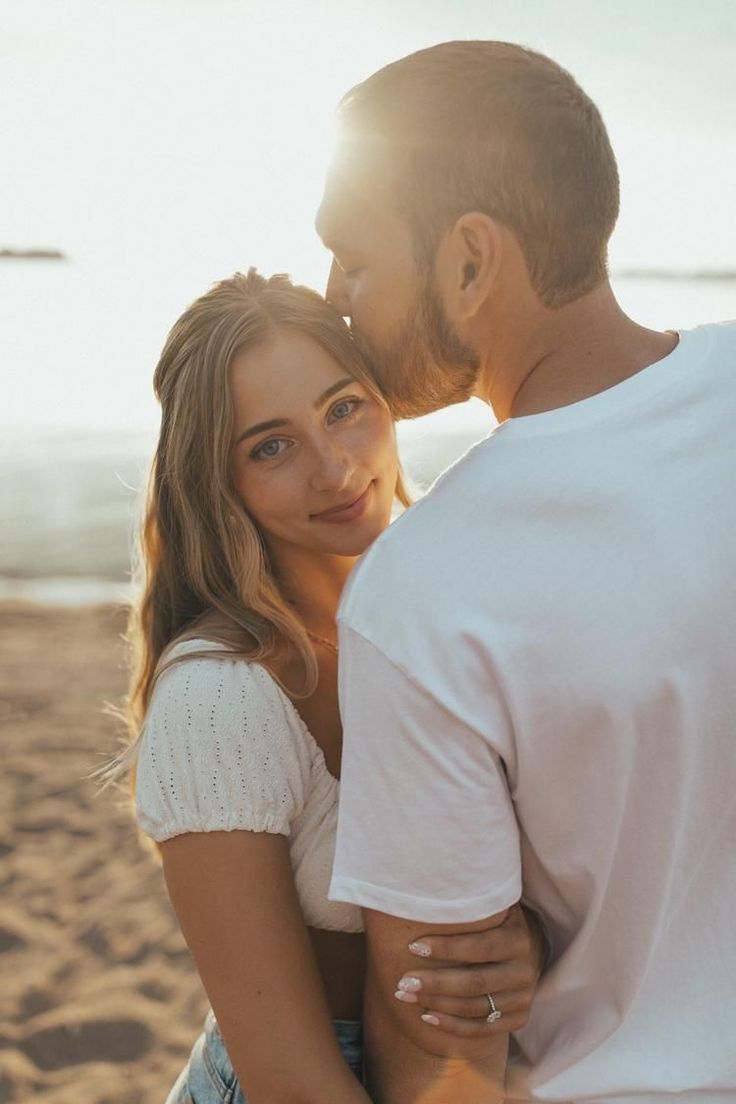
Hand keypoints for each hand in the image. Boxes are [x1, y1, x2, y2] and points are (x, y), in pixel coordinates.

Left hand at [393, 903, 546, 1036]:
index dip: (446, 948)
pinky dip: (452, 1025)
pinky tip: (426, 1017)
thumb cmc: (491, 919)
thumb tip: (424, 885)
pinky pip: (482, 1029)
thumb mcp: (488, 905)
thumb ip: (465, 899)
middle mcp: (525, 970)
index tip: (412, 946)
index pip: (480, 947)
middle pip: (475, 982)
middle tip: (402, 981)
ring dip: (436, 1004)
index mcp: (518, 938)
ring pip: (475, 1008)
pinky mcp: (519, 1018)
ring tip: (405, 996)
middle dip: (435, 983)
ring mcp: (524, 997)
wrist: (521, 946)